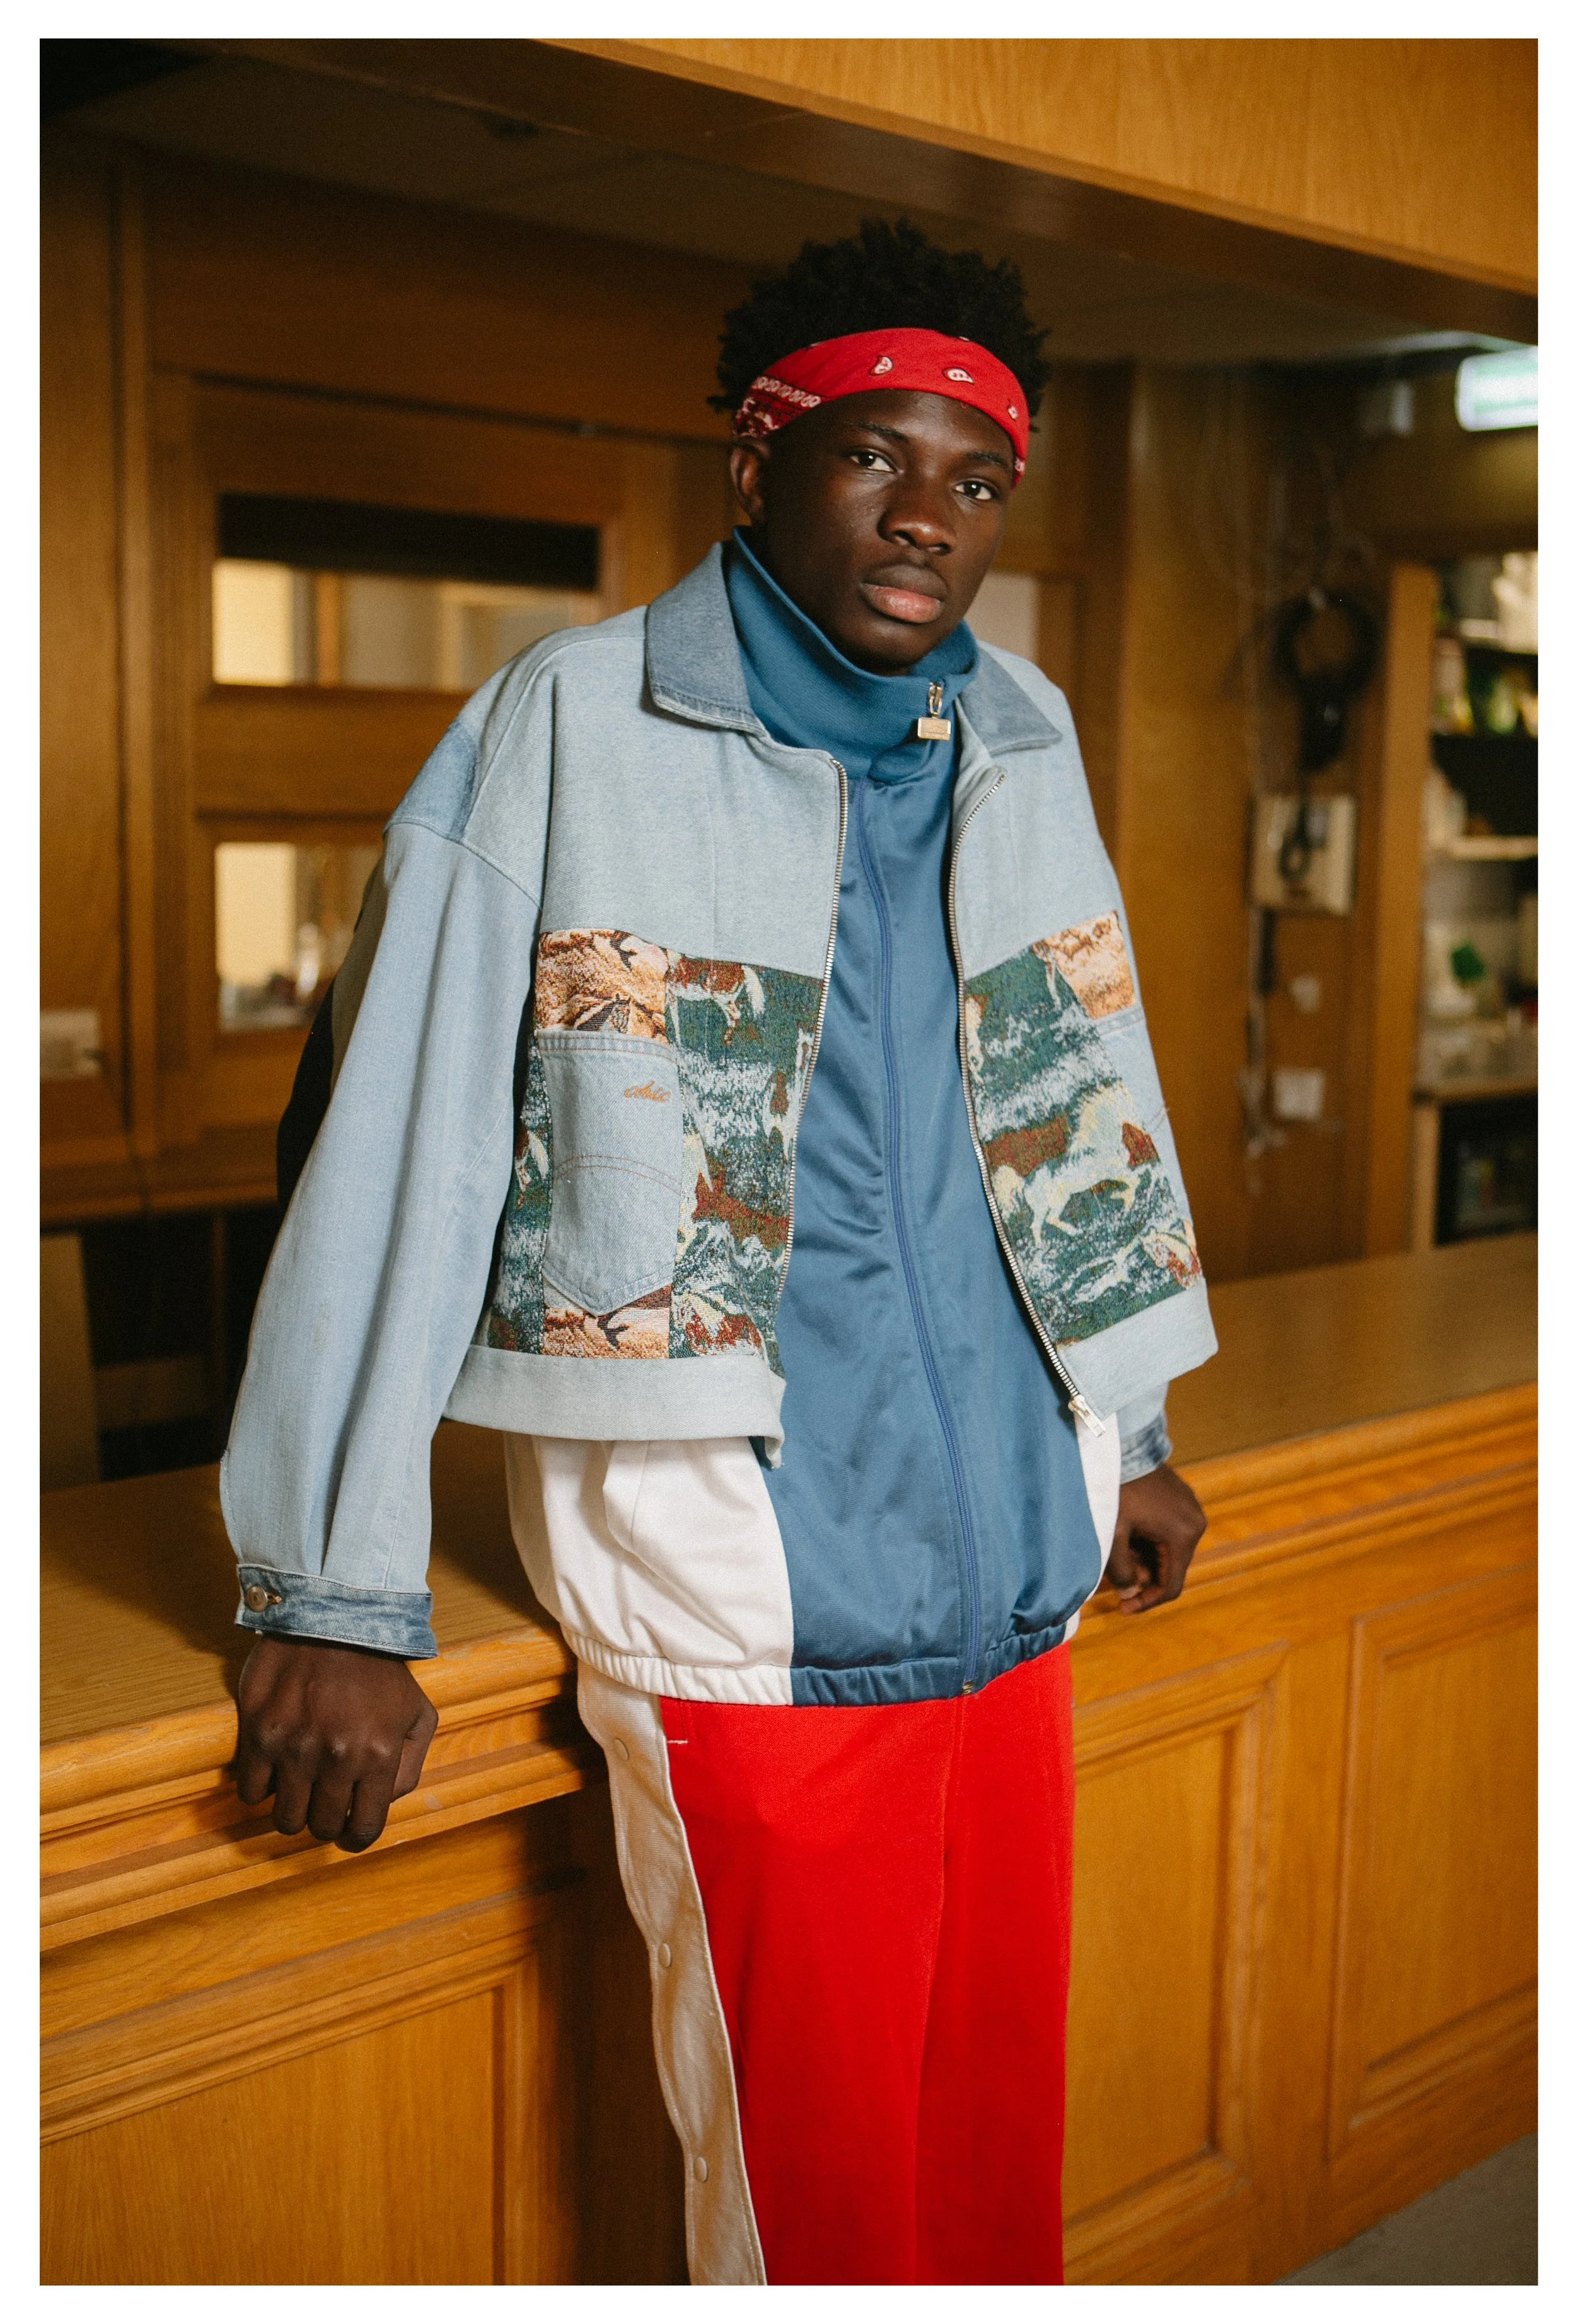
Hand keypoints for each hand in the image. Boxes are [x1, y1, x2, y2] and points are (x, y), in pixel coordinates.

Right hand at [233, 1634, 437, 1852]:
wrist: (334, 1617)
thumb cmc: (380, 1669)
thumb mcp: (418, 1713)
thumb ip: (409, 1766)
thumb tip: (384, 1804)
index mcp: (379, 1754)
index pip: (363, 1830)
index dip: (355, 1837)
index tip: (348, 1830)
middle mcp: (337, 1756)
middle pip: (321, 1828)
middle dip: (325, 1822)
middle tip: (323, 1801)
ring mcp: (295, 1746)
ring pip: (285, 1818)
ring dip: (292, 1809)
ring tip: (299, 1787)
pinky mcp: (260, 1732)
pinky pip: (250, 1791)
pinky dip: (261, 1788)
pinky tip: (275, 1767)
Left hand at [1106, 1463, 1206, 1613]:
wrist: (1125, 1447)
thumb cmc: (1117, 1489)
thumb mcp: (1113, 1533)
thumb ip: (1121, 1570)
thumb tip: (1128, 1596)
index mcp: (1183, 1536)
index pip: (1172, 1586)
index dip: (1147, 1602)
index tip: (1123, 1608)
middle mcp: (1196, 1525)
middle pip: (1171, 1569)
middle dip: (1144, 1578)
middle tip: (1115, 1576)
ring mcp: (1192, 1511)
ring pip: (1170, 1552)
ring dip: (1146, 1559)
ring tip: (1119, 1549)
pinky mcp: (1185, 1501)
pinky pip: (1171, 1534)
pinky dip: (1151, 1543)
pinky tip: (1130, 1535)